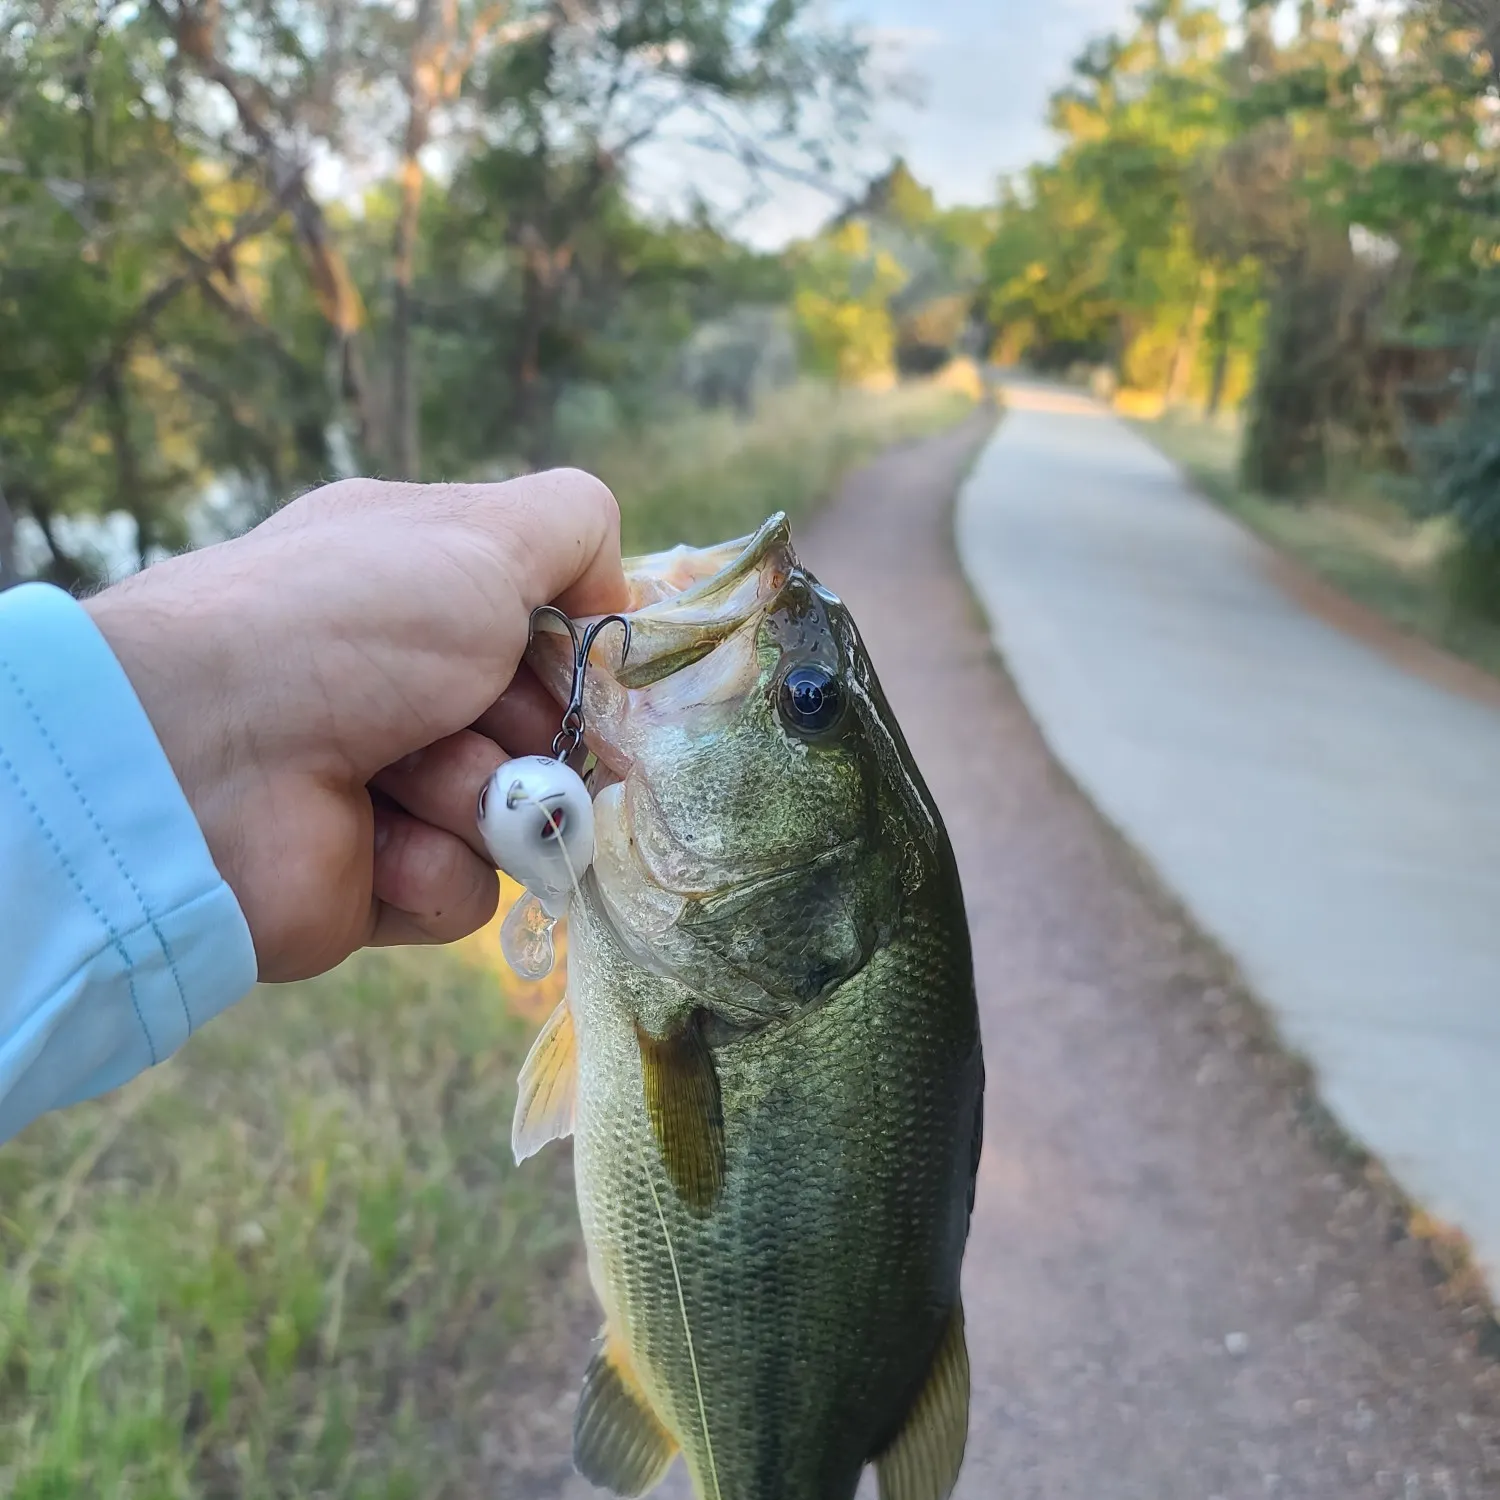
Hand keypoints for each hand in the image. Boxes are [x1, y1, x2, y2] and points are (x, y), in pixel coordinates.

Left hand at [85, 471, 626, 982]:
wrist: (205, 752)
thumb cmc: (348, 622)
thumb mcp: (480, 533)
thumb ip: (572, 528)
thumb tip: (611, 596)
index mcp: (421, 589)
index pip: (546, 630)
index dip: (576, 653)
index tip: (589, 662)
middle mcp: (406, 684)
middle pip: (546, 728)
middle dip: (529, 729)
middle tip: (475, 714)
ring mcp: (392, 787)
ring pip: (515, 813)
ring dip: (476, 795)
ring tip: (401, 776)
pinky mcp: (377, 880)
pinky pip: (467, 889)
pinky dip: (432, 862)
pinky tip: (373, 835)